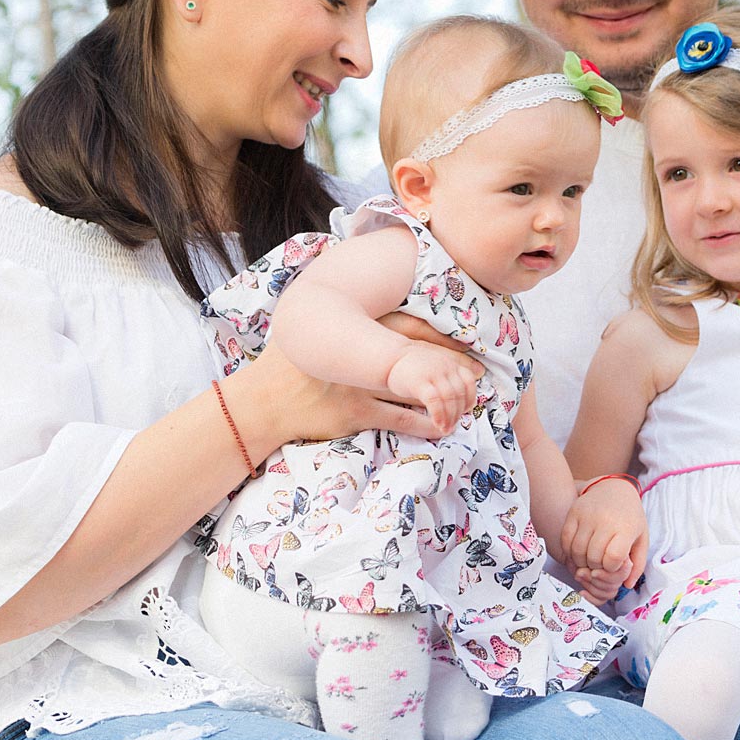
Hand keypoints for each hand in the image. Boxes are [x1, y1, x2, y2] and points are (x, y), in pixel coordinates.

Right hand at [243, 338, 462, 446]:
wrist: (263, 401)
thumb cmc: (291, 363)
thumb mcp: (316, 329)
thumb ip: (348, 317)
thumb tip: (386, 311)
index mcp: (353, 326)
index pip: (411, 327)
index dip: (443, 338)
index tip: (467, 344)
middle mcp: (358, 353)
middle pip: (420, 358)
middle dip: (453, 367)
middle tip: (477, 376)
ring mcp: (357, 384)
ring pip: (415, 390)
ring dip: (444, 398)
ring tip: (466, 403)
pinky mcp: (353, 414)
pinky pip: (399, 420)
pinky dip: (425, 425)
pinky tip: (442, 428)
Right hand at [385, 344, 478, 436]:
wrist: (381, 355)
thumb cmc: (403, 364)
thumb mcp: (426, 364)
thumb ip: (442, 373)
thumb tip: (459, 390)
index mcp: (447, 362)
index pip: (468, 379)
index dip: (469, 396)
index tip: (465, 410)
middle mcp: (443, 365)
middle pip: (459, 391)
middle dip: (459, 410)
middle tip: (454, 424)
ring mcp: (432, 373)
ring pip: (449, 398)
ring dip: (450, 416)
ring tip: (446, 428)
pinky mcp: (418, 382)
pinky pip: (435, 401)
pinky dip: (440, 414)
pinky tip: (438, 424)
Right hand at [560, 479, 647, 601]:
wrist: (614, 488)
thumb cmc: (630, 517)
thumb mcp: (641, 538)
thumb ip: (637, 564)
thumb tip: (627, 586)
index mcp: (625, 527)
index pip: (613, 558)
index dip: (611, 568)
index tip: (613, 565)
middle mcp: (605, 520)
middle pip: (594, 557)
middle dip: (596, 567)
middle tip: (600, 564)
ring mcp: (587, 515)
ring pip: (578, 551)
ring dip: (582, 562)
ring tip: (589, 560)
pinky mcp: (573, 512)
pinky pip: (566, 540)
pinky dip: (570, 551)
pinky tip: (578, 551)